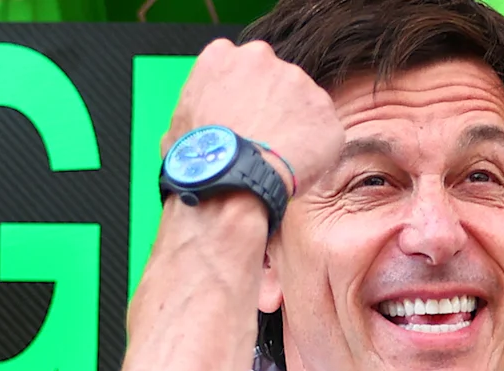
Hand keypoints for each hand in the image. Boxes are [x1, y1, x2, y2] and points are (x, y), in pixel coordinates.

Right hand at [165, 38, 345, 219]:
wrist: (231, 182)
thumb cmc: (199, 159)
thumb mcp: (179, 121)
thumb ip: (199, 104)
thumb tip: (200, 120)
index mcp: (221, 56)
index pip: (241, 68)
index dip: (245, 96)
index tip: (245, 117)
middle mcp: (260, 57)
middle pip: (274, 78)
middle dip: (272, 104)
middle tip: (264, 137)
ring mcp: (295, 79)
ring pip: (301, 101)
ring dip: (295, 124)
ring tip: (279, 155)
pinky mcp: (323, 107)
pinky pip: (324, 127)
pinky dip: (316, 145)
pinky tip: (298, 165)